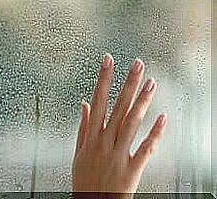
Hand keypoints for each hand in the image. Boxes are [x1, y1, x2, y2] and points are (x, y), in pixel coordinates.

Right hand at [71, 54, 166, 197]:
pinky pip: (146, 148)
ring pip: (131, 123)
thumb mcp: (78, 152)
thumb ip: (82, 127)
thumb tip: (84, 104)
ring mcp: (118, 154)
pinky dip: (155, 133)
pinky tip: (163, 118)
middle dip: (128, 83)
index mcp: (91, 136)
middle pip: (118, 107)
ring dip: (142, 101)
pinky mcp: (132, 168)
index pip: (97, 100)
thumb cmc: (85, 180)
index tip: (108, 61)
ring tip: (151, 82)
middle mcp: (105, 141)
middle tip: (138, 64)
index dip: (103, 79)